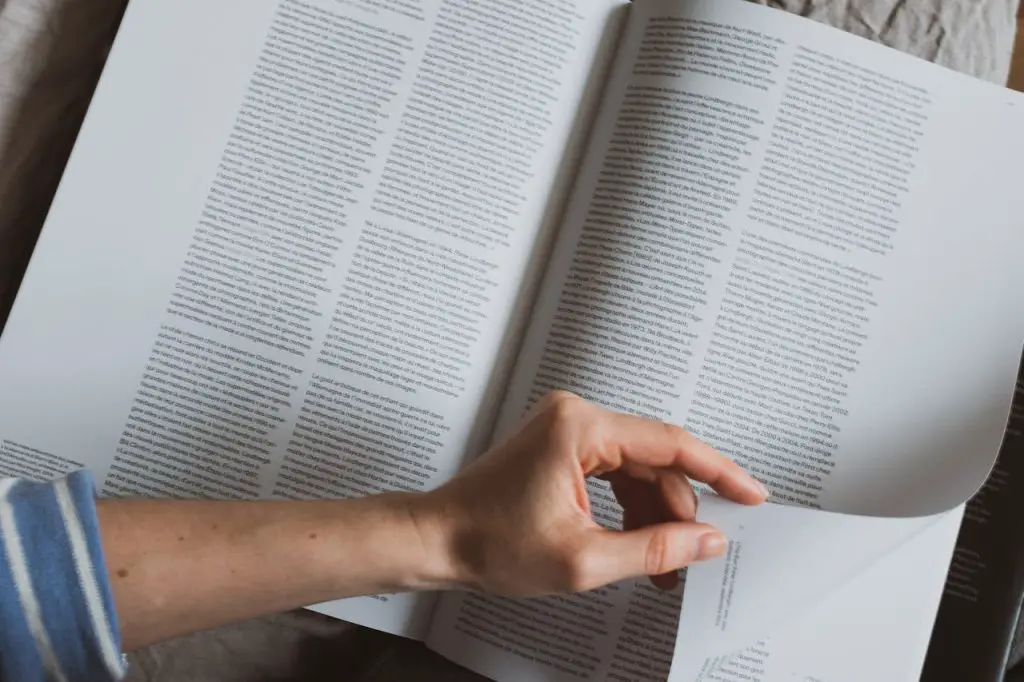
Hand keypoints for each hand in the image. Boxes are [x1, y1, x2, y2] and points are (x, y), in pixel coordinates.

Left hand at [417, 391, 767, 596]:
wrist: (437, 540)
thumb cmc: (487, 542)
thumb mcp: (582, 559)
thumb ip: (654, 549)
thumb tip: (705, 541)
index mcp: (579, 428)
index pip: (669, 443)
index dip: (718, 471)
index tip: (751, 493)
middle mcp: (574, 417)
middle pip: (654, 459)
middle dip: (679, 509)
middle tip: (695, 554)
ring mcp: (566, 430)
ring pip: (636, 469)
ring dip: (655, 514)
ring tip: (664, 563)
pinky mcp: (560, 447)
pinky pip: (613, 473)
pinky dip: (630, 508)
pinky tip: (638, 544)